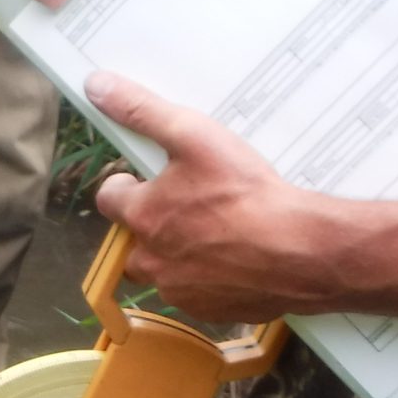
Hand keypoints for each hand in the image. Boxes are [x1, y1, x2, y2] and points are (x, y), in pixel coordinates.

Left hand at [86, 72, 333, 321]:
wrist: (300, 252)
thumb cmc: (246, 194)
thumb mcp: (193, 136)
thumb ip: (141, 111)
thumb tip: (97, 86)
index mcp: (142, 217)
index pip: (109, 199)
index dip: (128, 185)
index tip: (148, 177)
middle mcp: (151, 260)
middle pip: (133, 241)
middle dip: (152, 224)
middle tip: (190, 205)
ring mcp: (180, 291)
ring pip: (166, 271)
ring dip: (180, 253)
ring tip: (218, 230)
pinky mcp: (210, 311)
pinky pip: (198, 293)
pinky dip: (210, 277)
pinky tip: (238, 257)